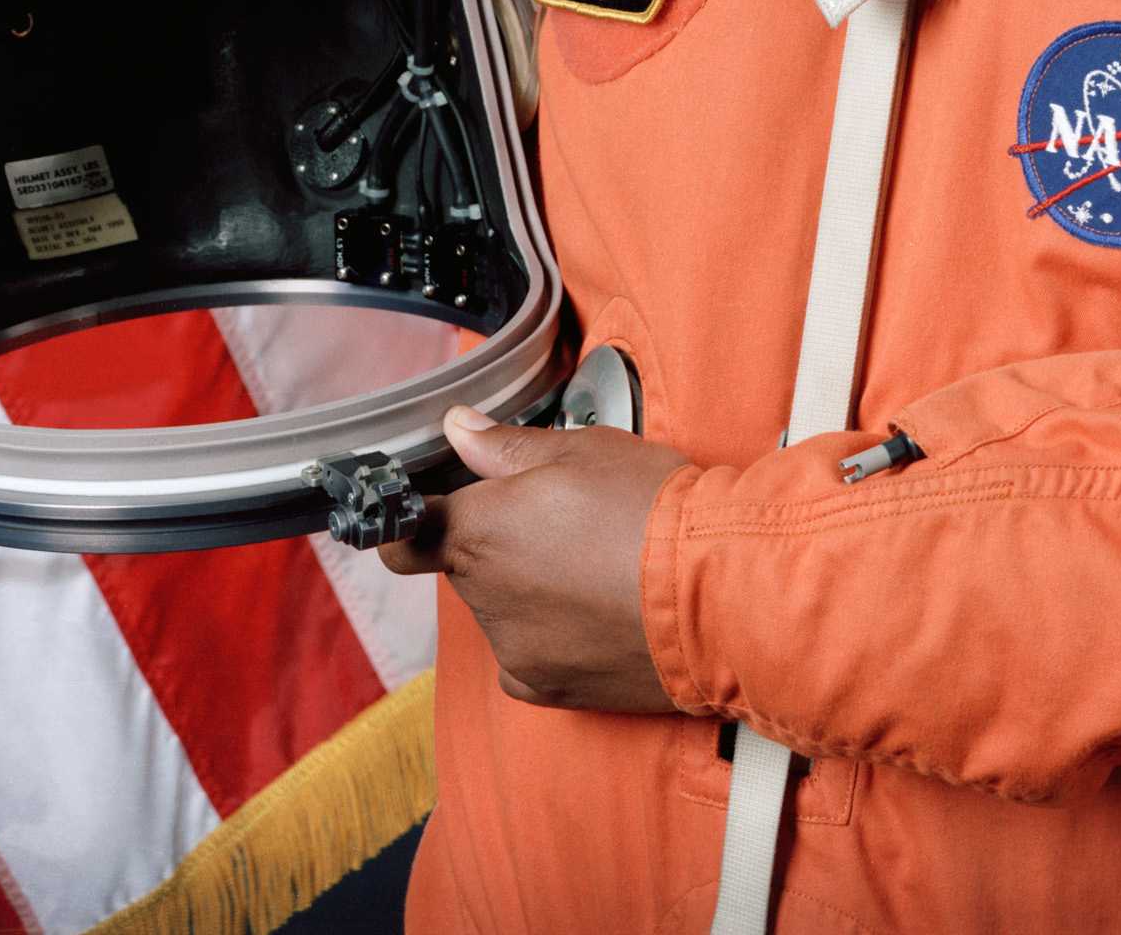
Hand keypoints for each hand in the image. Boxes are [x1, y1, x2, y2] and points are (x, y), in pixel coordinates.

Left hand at [377, 404, 690, 711]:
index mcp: (480, 532)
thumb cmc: (651, 511)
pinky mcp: (549, 691)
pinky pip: (530, 654)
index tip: (432, 510)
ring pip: (502, 609)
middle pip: (466, 567)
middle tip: (561, 520)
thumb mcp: (582, 451)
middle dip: (498, 544)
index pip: (402, 539)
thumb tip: (456, 429)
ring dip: (529, 589)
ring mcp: (515, 651)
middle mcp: (484, 598)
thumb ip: (505, 447)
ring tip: (596, 565)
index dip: (408, 522)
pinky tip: (600, 609)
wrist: (718, 596)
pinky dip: (553, 634)